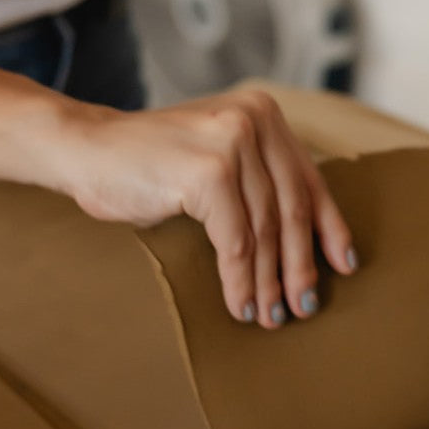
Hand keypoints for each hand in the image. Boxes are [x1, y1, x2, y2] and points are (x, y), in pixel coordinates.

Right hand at [53, 88, 357, 328]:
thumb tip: (304, 244)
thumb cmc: (148, 164)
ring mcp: (232, 143)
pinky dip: (240, 280)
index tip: (343, 265)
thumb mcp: (215, 159)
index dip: (329, 227)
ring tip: (270, 316)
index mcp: (263, 113)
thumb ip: (256, 180)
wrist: (84, 148)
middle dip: (299, 265)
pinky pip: (236, 242)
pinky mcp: (210, 172)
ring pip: (265, 231)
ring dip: (269, 282)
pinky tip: (241, 305)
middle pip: (291, 208)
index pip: (308, 178)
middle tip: (303, 306)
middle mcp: (254, 120)